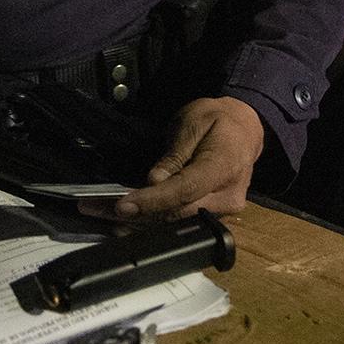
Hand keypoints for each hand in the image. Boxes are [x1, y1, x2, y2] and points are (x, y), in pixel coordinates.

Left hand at [106, 96, 263, 220]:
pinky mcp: (215, 216)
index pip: (185, 191)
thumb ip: (175, 155)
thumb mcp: (193, 124)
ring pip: (176, 222)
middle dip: (137, 213)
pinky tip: (127, 220)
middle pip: (178, 213)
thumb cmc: (217, 121)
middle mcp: (228, 197)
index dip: (152, 201)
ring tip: (103, 213)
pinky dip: (154, 220)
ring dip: (139, 220)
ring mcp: (224, 211)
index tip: (122, 205)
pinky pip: (182, 221)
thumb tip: (154, 181)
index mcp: (225, 167)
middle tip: (98, 209)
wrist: (245, 130)